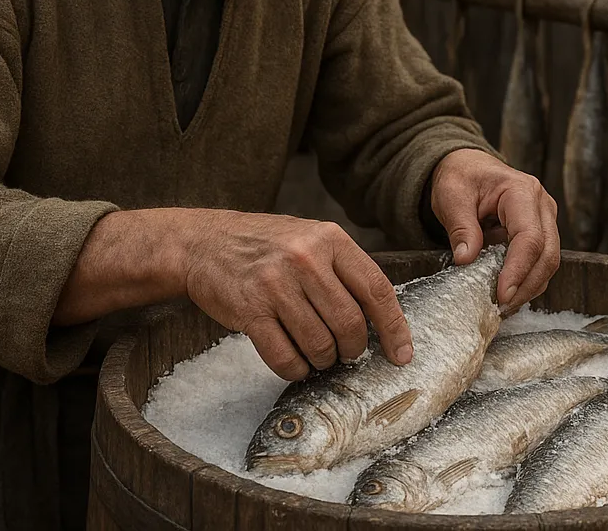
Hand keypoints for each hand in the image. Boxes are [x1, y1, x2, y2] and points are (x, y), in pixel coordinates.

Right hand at [183, 211, 412, 380]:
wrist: (205, 242)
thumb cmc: (267, 245)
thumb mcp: (312, 239)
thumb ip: (343, 269)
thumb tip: (382, 317)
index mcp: (330, 239)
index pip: (376, 288)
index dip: (394, 327)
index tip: (402, 354)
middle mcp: (306, 258)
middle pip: (350, 323)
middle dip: (354, 349)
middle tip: (347, 353)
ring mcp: (276, 284)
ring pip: (320, 344)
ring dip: (324, 360)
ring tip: (319, 355)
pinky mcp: (250, 310)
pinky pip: (285, 357)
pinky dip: (296, 369)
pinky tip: (296, 362)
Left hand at [429, 149, 560, 311]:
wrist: (467, 166)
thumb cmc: (461, 177)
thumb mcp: (452, 196)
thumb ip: (460, 226)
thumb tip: (465, 259)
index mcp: (522, 191)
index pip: (529, 238)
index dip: (518, 270)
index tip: (502, 295)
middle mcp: (541, 204)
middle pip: (547, 254)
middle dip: (527, 285)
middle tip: (502, 307)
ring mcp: (544, 218)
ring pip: (549, 261)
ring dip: (529, 286)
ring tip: (503, 305)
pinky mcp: (540, 231)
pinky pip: (540, 261)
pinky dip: (527, 280)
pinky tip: (508, 292)